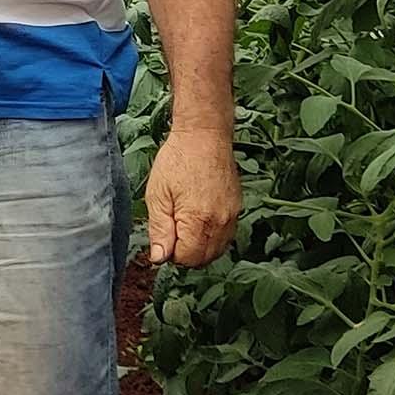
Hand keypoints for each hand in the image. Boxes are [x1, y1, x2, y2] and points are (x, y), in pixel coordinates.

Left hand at [144, 124, 240, 266]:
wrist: (205, 135)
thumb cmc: (177, 160)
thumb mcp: (158, 195)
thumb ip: (159, 230)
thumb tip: (159, 258)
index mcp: (198, 221)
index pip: (187, 259)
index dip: (171, 253)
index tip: (164, 235)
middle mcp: (220, 223)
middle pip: (204, 259)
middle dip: (186, 253)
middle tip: (173, 229)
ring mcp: (232, 216)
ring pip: (217, 250)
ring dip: (200, 246)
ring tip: (185, 222)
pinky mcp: (237, 208)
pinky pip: (226, 236)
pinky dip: (212, 236)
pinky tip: (199, 218)